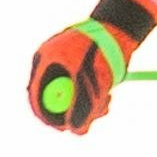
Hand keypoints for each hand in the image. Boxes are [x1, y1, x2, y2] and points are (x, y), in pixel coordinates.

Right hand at [27, 0, 156, 133]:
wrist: (120, 26)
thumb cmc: (105, 47)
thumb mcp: (94, 79)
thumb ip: (83, 107)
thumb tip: (74, 130)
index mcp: (46, 59)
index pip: (36, 94)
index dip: (47, 115)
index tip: (64, 127)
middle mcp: (53, 65)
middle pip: (55, 101)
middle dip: (76, 113)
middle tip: (95, 117)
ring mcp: (66, 68)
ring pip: (72, 101)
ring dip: (90, 108)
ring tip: (107, 99)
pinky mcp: (80, 73)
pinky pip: (83, 95)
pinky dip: (95, 101)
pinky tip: (108, 94)